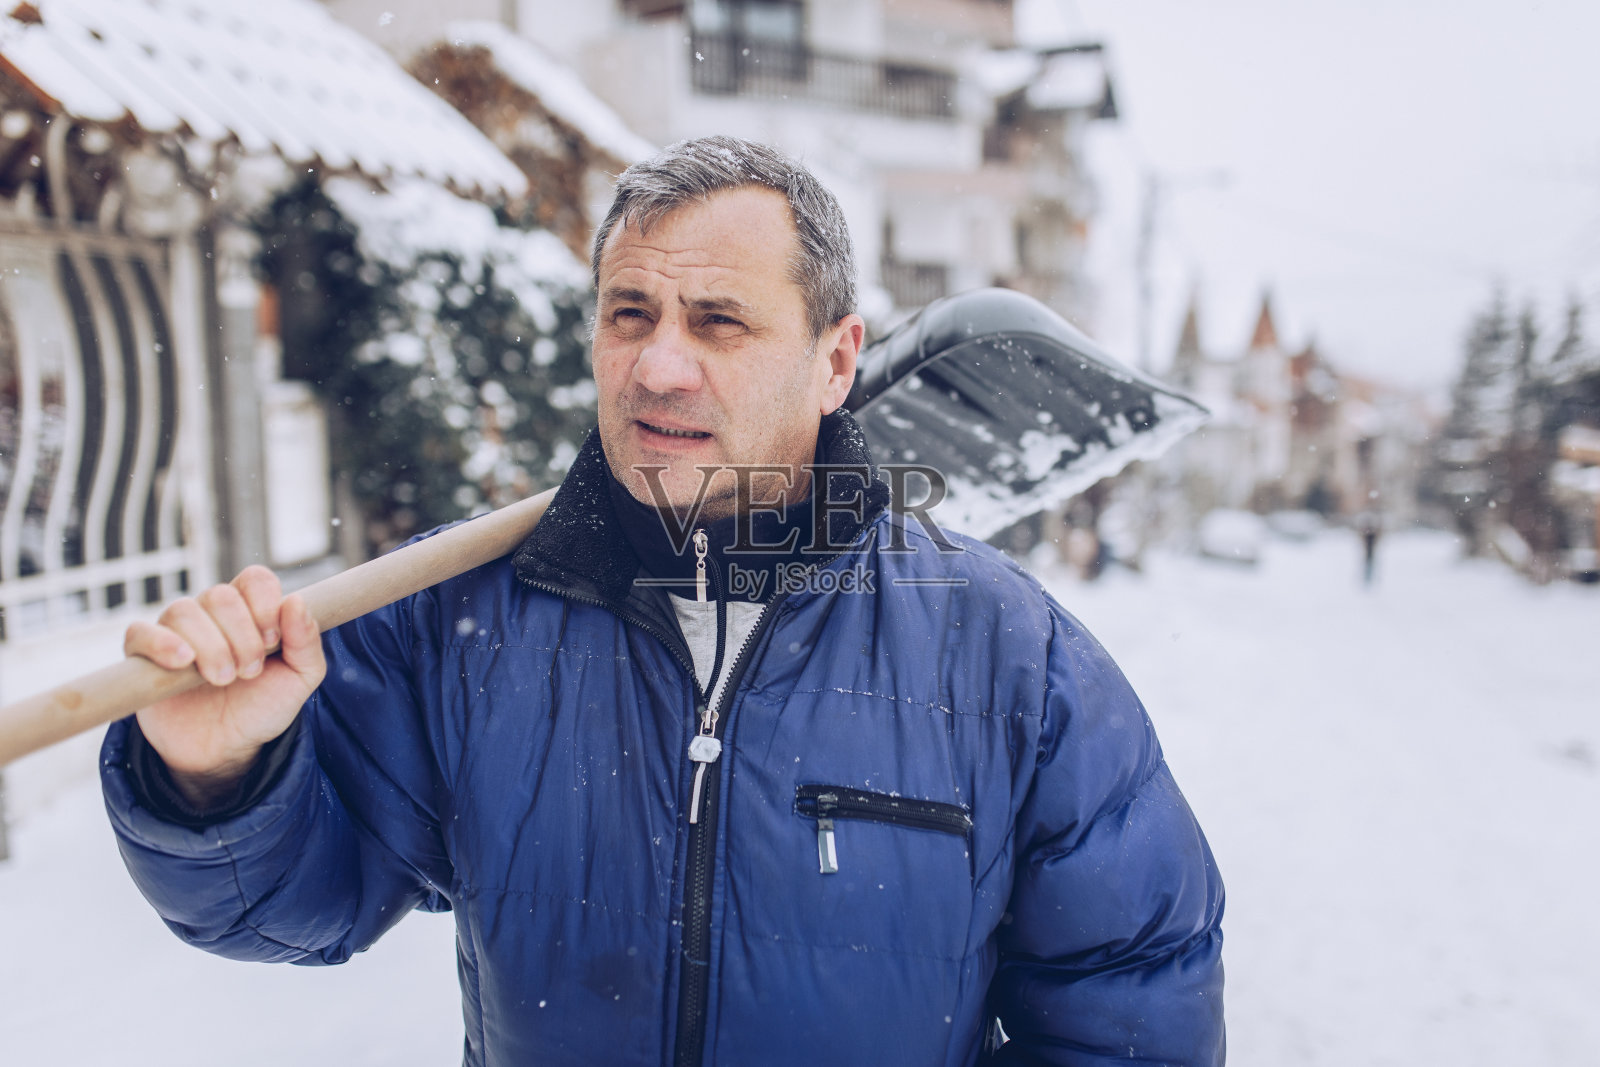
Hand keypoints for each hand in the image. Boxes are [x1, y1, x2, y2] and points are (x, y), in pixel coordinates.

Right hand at [125, 565, 325, 806]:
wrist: (225, 748)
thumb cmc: (262, 707)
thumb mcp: (300, 679)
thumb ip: (306, 641)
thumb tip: (295, 601)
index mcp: (250, 610)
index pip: (255, 579)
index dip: (265, 605)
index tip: (272, 642)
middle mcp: (211, 614)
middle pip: (221, 596)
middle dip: (241, 637)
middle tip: (248, 672)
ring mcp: (175, 632)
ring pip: (184, 611)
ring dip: (210, 647)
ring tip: (222, 679)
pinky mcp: (143, 656)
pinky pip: (140, 632)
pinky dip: (162, 644)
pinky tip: (184, 662)